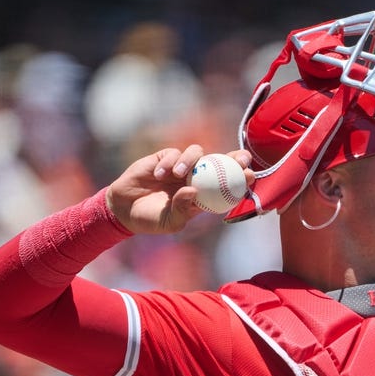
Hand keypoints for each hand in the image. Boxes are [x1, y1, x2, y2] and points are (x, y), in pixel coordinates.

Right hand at [106, 145, 253, 233]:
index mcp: (203, 195)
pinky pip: (173, 153)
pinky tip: (158, 175)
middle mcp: (196, 178)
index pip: (227, 183)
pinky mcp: (164, 158)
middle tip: (239, 158)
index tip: (250, 176)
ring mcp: (181, 167)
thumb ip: (182, 209)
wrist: (124, 210)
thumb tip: (194, 190)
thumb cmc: (151, 219)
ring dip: (191, 161)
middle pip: (220, 162)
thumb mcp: (169, 222)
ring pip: (196, 153)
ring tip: (178, 175)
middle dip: (234, 157)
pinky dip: (169, 163)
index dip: (240, 178)